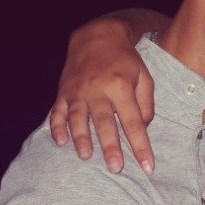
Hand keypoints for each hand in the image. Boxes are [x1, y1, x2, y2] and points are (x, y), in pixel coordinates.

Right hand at [48, 16, 156, 173]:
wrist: (97, 36)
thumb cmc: (126, 61)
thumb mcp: (144, 77)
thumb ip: (147, 104)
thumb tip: (143, 128)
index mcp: (121, 87)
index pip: (133, 122)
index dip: (141, 146)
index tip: (148, 166)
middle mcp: (98, 90)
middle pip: (105, 123)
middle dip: (110, 147)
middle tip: (115, 168)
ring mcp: (78, 91)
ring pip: (78, 118)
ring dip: (81, 138)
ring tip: (85, 157)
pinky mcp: (63, 91)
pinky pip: (57, 110)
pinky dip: (57, 126)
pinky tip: (60, 141)